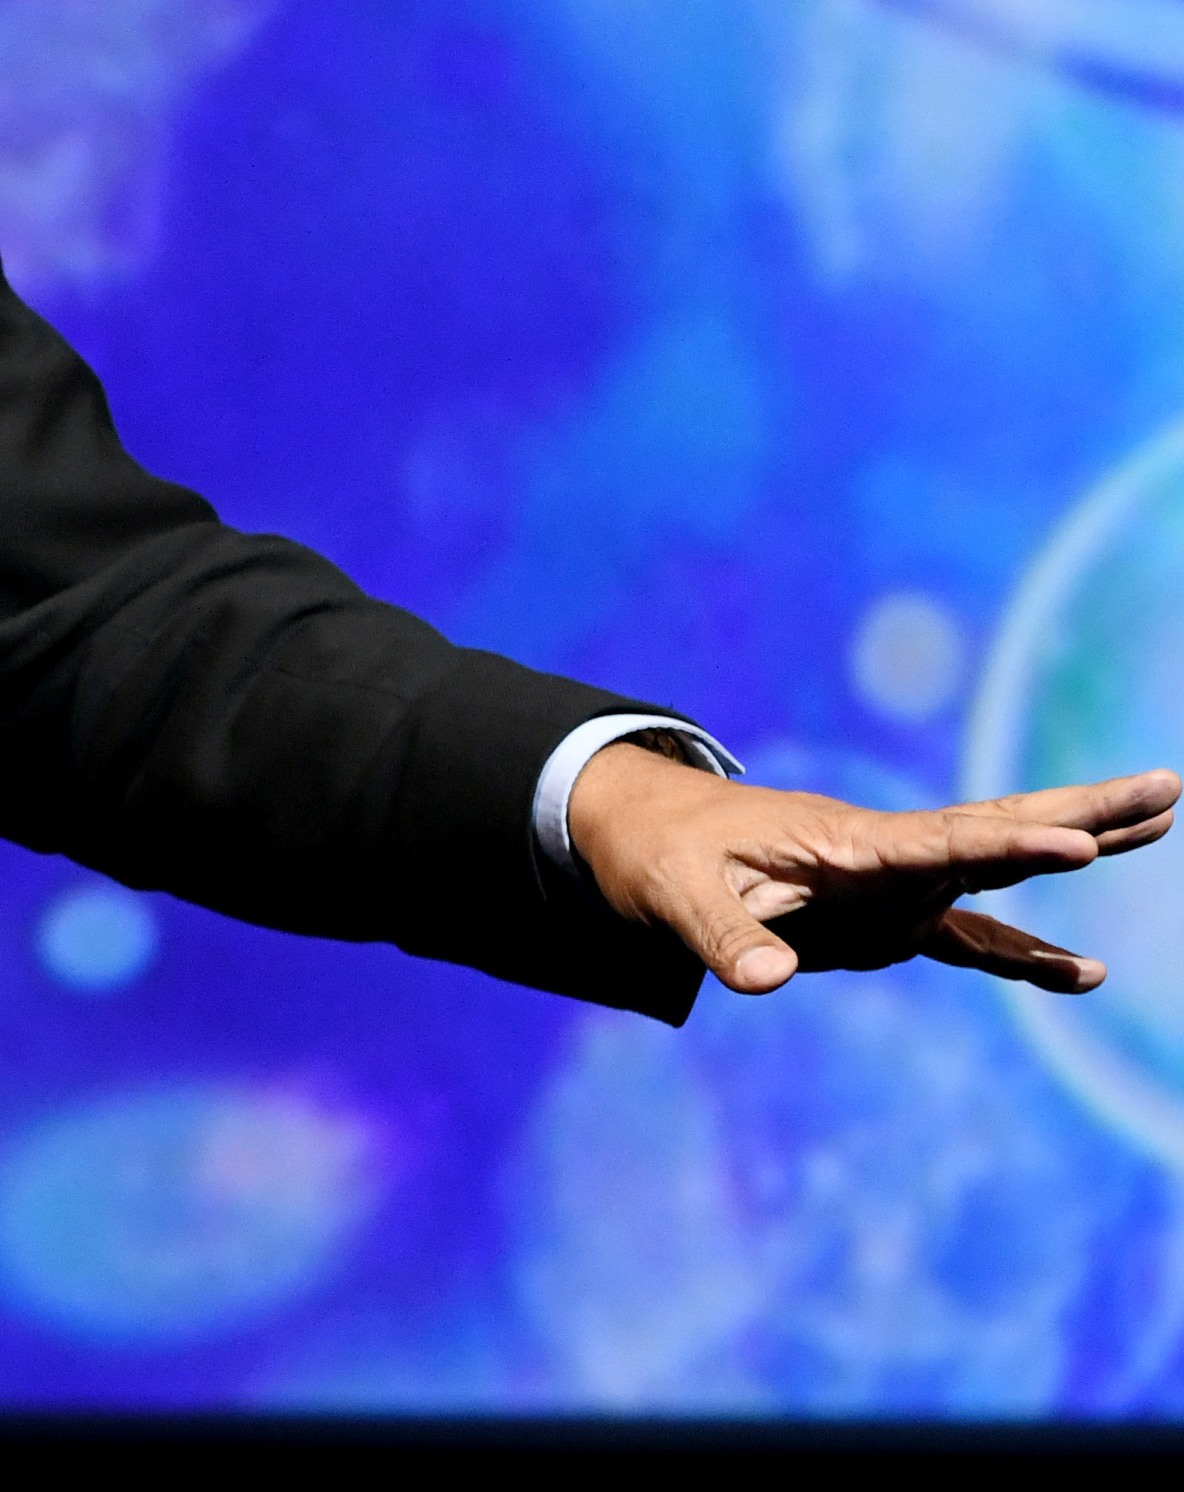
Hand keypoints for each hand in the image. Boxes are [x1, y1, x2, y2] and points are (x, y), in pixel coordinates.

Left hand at [568, 740, 1180, 996]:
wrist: (641, 833)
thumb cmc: (657, 856)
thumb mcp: (672, 899)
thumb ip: (724, 939)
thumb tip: (766, 984)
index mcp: (841, 843)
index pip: (939, 842)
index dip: (1009, 846)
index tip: (1078, 843)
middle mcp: (882, 855)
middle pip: (996, 829)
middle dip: (1082, 811)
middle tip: (1168, 787)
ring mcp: (891, 884)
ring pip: (999, 864)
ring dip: (1077, 842)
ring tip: (1163, 818)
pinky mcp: (883, 917)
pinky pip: (967, 933)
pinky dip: (1025, 953)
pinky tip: (1083, 975)